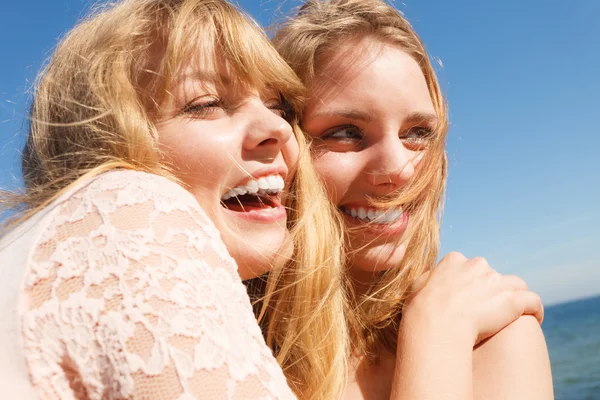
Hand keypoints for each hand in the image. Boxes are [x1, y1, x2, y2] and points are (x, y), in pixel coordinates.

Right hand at [402, 252, 542, 346]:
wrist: (436, 325)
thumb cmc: (421, 310)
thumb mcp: (416, 287)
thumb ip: (428, 279)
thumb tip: (431, 278)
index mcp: (454, 260)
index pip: (470, 266)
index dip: (472, 282)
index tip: (470, 297)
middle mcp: (477, 265)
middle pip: (492, 274)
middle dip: (492, 289)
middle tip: (489, 309)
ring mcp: (495, 281)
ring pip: (515, 284)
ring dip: (515, 296)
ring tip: (515, 313)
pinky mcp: (511, 300)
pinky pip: (533, 300)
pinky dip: (535, 309)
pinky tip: (535, 318)